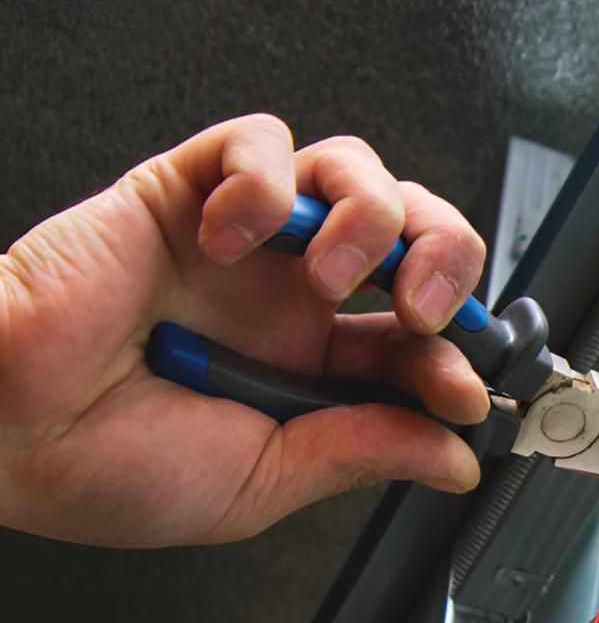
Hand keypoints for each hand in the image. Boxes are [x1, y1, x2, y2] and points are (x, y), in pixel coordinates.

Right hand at [0, 114, 490, 545]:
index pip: (421, 334)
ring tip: (332, 277)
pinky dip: (267, 180)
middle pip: (412, 230)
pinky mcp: (185, 189)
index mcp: (314, 361)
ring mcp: (244, 238)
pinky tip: (234, 238)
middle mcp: (289, 292)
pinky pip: (257, 142)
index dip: (460, 353)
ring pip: (353, 170)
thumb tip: (456, 458)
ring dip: (370, 215)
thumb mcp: (264, 480)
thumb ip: (364, 453)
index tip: (468, 392)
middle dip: (447, 258)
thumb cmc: (105, 464)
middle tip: (429, 312)